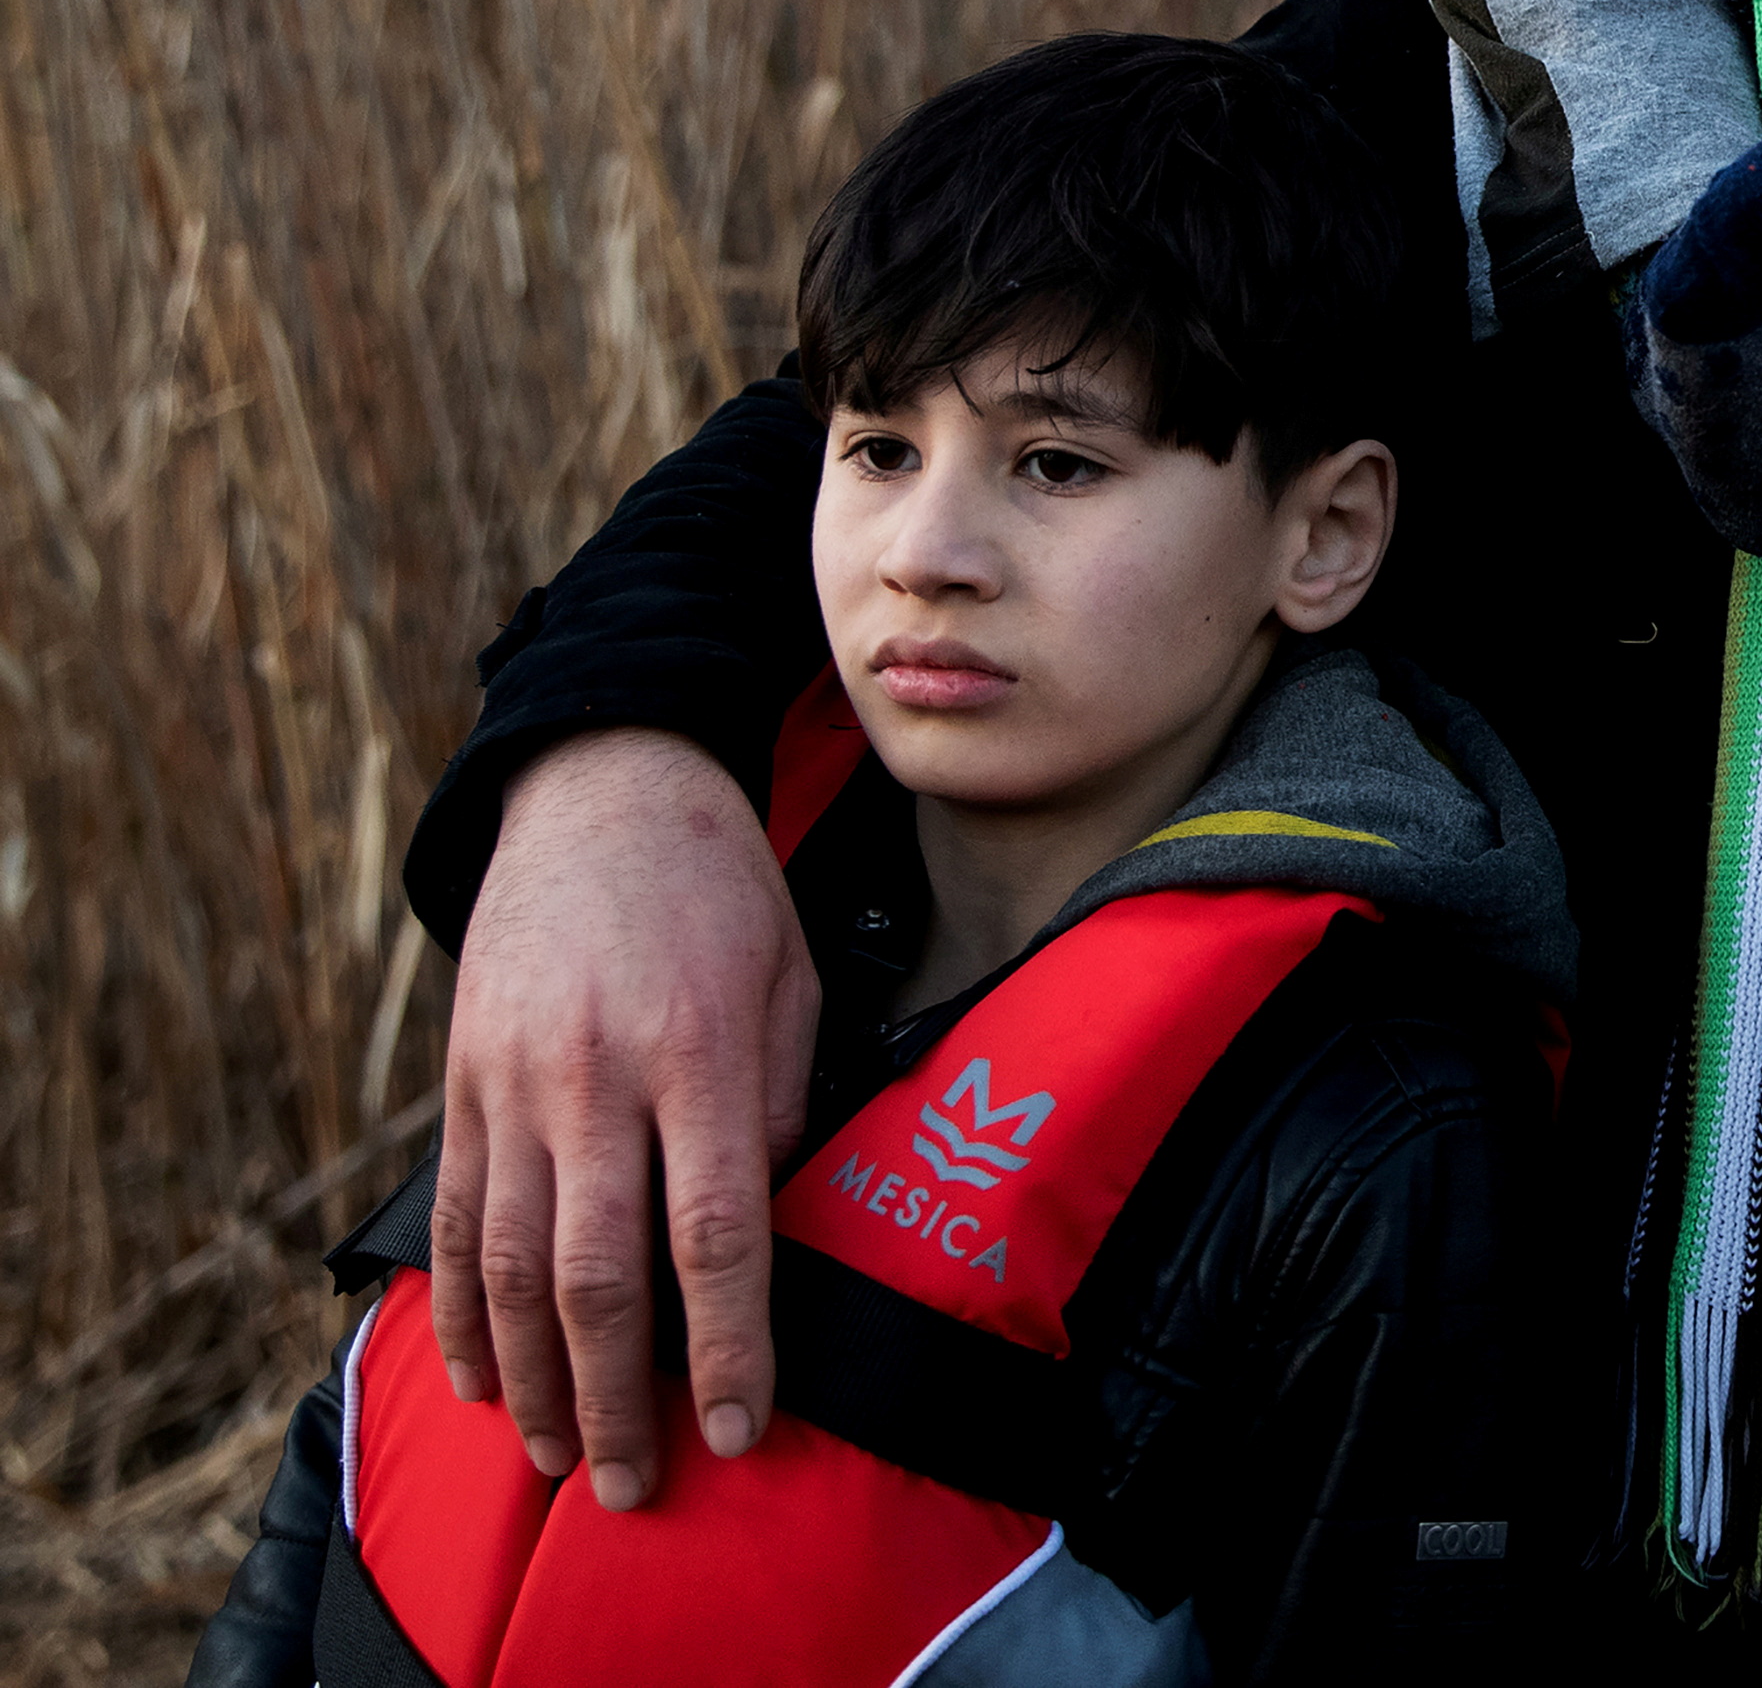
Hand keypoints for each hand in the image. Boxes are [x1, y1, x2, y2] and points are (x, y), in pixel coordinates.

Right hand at [430, 729, 817, 1509]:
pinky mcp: (462, 1083)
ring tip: (564, 1454)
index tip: (741, 1426)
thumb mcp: (793, 976)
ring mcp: (514, 1084)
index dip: (729, 1342)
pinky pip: (458, 1218)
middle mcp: (595, 1076)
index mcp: (697, 1049)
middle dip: (620, 1398)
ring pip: (512, 1265)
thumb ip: (784, 1104)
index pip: (713, 1229)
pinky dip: (462, 1310)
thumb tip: (765, 1226)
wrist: (601, 789)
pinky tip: (480, 1376)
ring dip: (534, 1379)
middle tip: (643, 1482)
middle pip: (598, 1274)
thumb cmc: (722, 887)